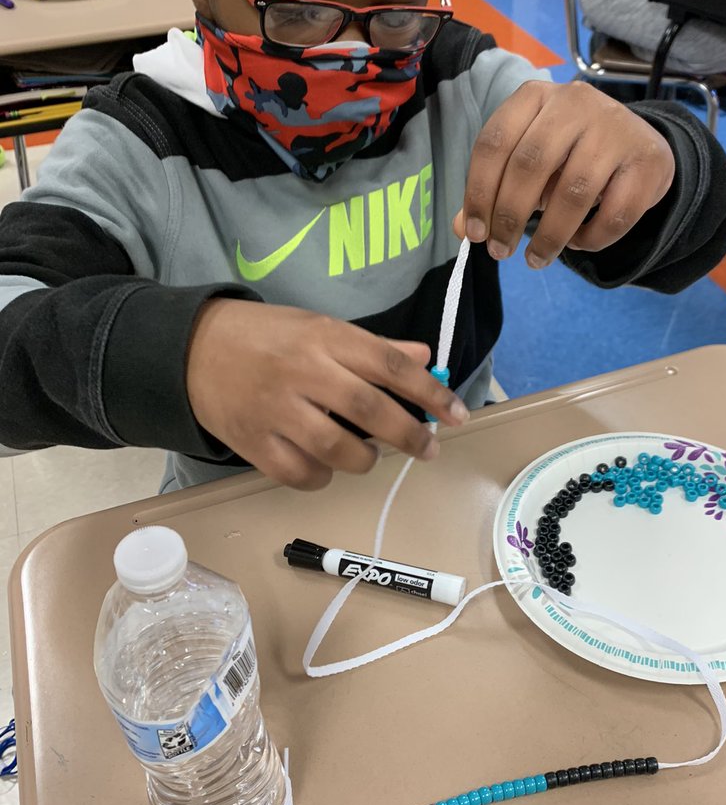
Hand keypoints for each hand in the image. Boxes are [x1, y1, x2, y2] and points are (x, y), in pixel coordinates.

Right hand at [186, 300, 468, 488]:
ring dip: (365, 459)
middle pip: (370, 410)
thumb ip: (372, 347)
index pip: (390, 365)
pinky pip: (299, 473)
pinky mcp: (251, 441)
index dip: (431, 392)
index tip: (458, 414)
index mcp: (325, 338)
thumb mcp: (319, 326)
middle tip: (428, 448)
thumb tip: (424, 357)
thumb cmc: (265, 336)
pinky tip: (327, 467)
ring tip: (369, 455)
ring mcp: (275, 409)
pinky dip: (321, 477)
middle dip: (409, 434)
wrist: (190, 349)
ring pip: (337, 448)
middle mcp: (303, 372)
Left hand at [452, 80, 674, 268]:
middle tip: (500, 253)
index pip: (494, 142)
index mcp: (535, 96)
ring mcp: (615, 128)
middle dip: (509, 217)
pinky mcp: (647, 160)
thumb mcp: (528, 163)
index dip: (478, 192)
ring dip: (549, 236)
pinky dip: (591, 238)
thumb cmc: (570, 155)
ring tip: (536, 259)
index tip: (476, 233)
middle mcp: (575, 102)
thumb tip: (461, 228)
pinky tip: (578, 243)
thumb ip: (494, 190)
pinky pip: (614, 214)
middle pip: (530, 164)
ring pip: (573, 193)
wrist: (639, 146)